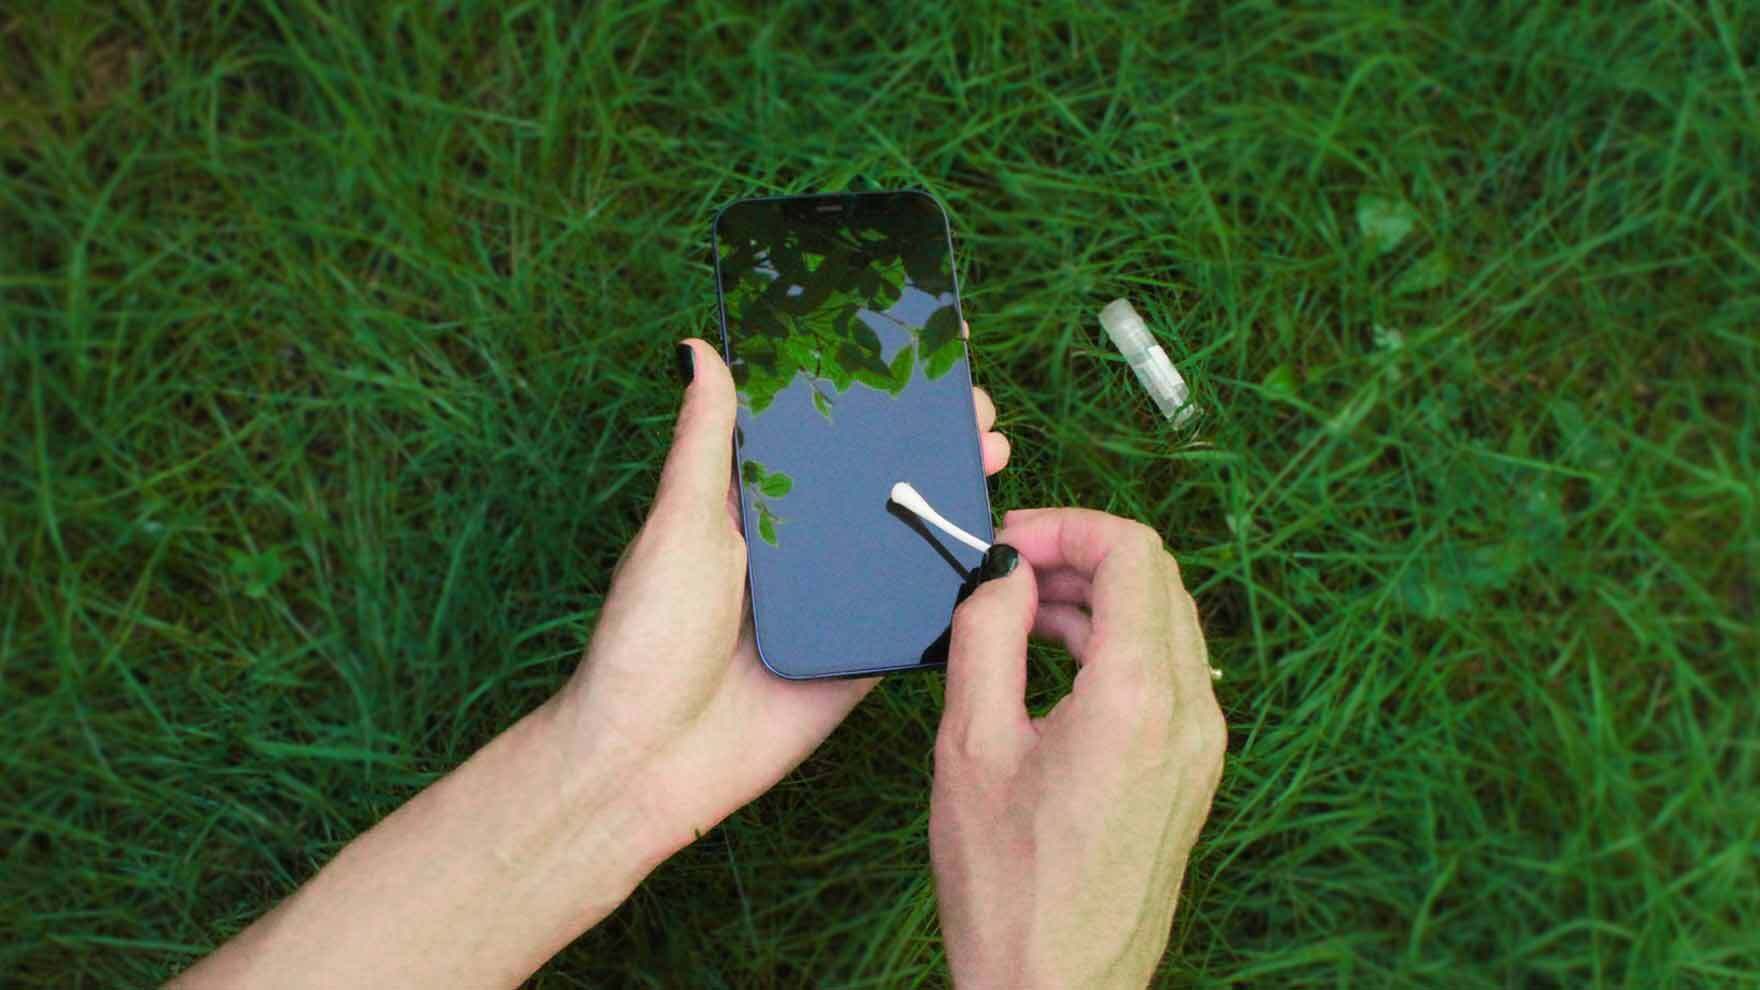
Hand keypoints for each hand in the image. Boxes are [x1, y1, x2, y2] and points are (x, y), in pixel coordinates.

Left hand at [554, 338, 1010, 859]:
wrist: (654, 760)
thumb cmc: (646, 638)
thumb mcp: (679, 525)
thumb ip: (706, 443)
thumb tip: (699, 349)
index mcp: (752, 505)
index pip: (817, 436)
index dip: (865, 397)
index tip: (916, 356)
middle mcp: (798, 546)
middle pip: (874, 479)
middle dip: (927, 439)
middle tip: (973, 408)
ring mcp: (835, 598)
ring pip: (906, 535)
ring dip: (951, 496)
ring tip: (991, 455)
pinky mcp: (863, 650)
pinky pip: (919, 609)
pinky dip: (956, 578)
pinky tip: (994, 540)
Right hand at [929, 510, 1225, 988]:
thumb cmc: (1007, 886)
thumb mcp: (971, 746)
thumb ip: (987, 635)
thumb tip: (1003, 570)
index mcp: (1140, 699)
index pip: (1133, 553)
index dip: (1066, 526)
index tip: (1006, 543)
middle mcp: (1192, 714)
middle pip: (1157, 579)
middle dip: (1080, 554)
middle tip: (1005, 570)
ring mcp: (1202, 746)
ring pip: (1166, 622)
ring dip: (1098, 598)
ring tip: (1018, 615)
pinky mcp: (1194, 771)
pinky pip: (1169, 673)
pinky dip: (1116, 645)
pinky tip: (1054, 663)